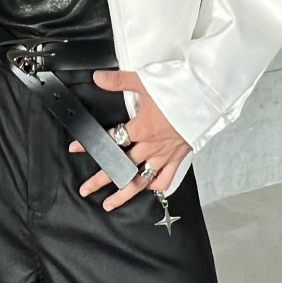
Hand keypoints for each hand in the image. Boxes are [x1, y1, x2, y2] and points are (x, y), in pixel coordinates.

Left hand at [68, 69, 192, 209]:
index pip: (110, 140)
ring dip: (124, 193)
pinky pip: (166, 179)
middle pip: (121, 166)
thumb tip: (97, 78)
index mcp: (141, 128)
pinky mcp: (178, 158)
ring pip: (141, 180)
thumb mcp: (145, 82)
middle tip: (85, 189)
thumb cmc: (178, 90)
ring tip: (109, 204)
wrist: (206, 98)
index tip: (75, 149)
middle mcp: (151, 146)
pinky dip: (156, 186)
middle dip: (101, 178)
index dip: (91, 145)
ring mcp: (165, 155)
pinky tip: (148, 190)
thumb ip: (119, 81)